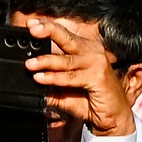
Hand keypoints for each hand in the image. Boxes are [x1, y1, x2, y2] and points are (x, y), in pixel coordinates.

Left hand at [25, 18, 136, 136]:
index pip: (64, 35)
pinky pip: (71, 77)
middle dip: (48, 31)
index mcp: (85, 49)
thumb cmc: (91, 101)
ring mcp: (96, 62)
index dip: (47, 27)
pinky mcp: (98, 76)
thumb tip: (30, 82)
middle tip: (32, 29)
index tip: (31, 23)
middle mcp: (92, 51)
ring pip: (66, 60)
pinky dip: (55, 78)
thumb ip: (49, 85)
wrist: (111, 118)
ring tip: (30, 64)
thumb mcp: (65, 91)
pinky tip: (42, 78)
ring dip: (46, 61)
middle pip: (67, 38)